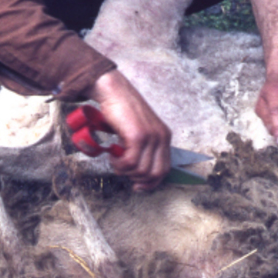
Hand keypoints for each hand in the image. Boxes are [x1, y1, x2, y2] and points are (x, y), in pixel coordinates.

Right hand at [88, 70, 170, 190]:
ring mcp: (151, 136)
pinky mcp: (138, 135)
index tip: (138, 186)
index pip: (164, 169)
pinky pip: (130, 162)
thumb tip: (137, 173)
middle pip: (154, 173)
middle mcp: (161, 137)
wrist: (114, 91)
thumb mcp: (138, 131)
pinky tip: (113, 156)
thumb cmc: (122, 111)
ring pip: (141, 170)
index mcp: (164, 137)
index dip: (151, 182)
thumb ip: (143, 148)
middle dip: (137, 179)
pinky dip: (119, 164)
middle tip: (123, 171)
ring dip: (124, 170)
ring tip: (115, 160)